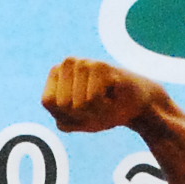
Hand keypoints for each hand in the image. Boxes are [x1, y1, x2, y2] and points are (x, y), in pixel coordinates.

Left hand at [41, 57, 162, 133]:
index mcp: (55, 74)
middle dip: (81, 113)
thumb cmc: (103, 111)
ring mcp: (85, 62)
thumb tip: (68, 104)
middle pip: (62, 104)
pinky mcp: (101, 66)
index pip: (48, 102)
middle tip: (96, 105)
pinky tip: (112, 96)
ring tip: (104, 100)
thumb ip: (62, 118)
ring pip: (78, 103)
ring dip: (94, 111)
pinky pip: (92, 99)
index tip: (80, 109)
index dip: (66, 113)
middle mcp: (68, 63)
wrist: (136, 105)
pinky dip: (104, 106)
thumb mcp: (75, 121)